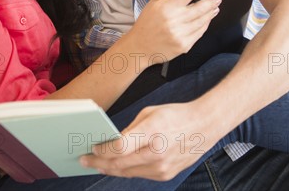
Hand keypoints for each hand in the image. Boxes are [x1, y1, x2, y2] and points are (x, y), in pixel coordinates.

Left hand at [80, 103, 216, 180]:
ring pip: (127, 173)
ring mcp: (162, 168)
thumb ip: (130, 130)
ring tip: (96, 164)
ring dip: (110, 169)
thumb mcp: (150, 113)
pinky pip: (139, 175)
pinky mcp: (165, 175)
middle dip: (99, 162)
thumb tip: (112, 143)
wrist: (204, 126)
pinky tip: (116, 166)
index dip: (102, 151)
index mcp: (152, 132)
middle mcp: (157, 154)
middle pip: (119, 164)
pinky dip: (126, 170)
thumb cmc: (176, 115)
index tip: (91, 148)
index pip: (119, 148)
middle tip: (84, 161)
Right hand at [126, 0, 220, 61]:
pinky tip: (206, 20)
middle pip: (200, 7)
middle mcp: (174, 20)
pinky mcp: (184, 45)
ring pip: (202, 20)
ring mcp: (180, 34)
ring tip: (214, 7)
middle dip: (211, 1)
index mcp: (167, 7)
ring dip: (211, 12)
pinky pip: (200, 32)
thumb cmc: (147, 23)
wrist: (140, 46)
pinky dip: (205, 24)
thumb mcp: (154, 2)